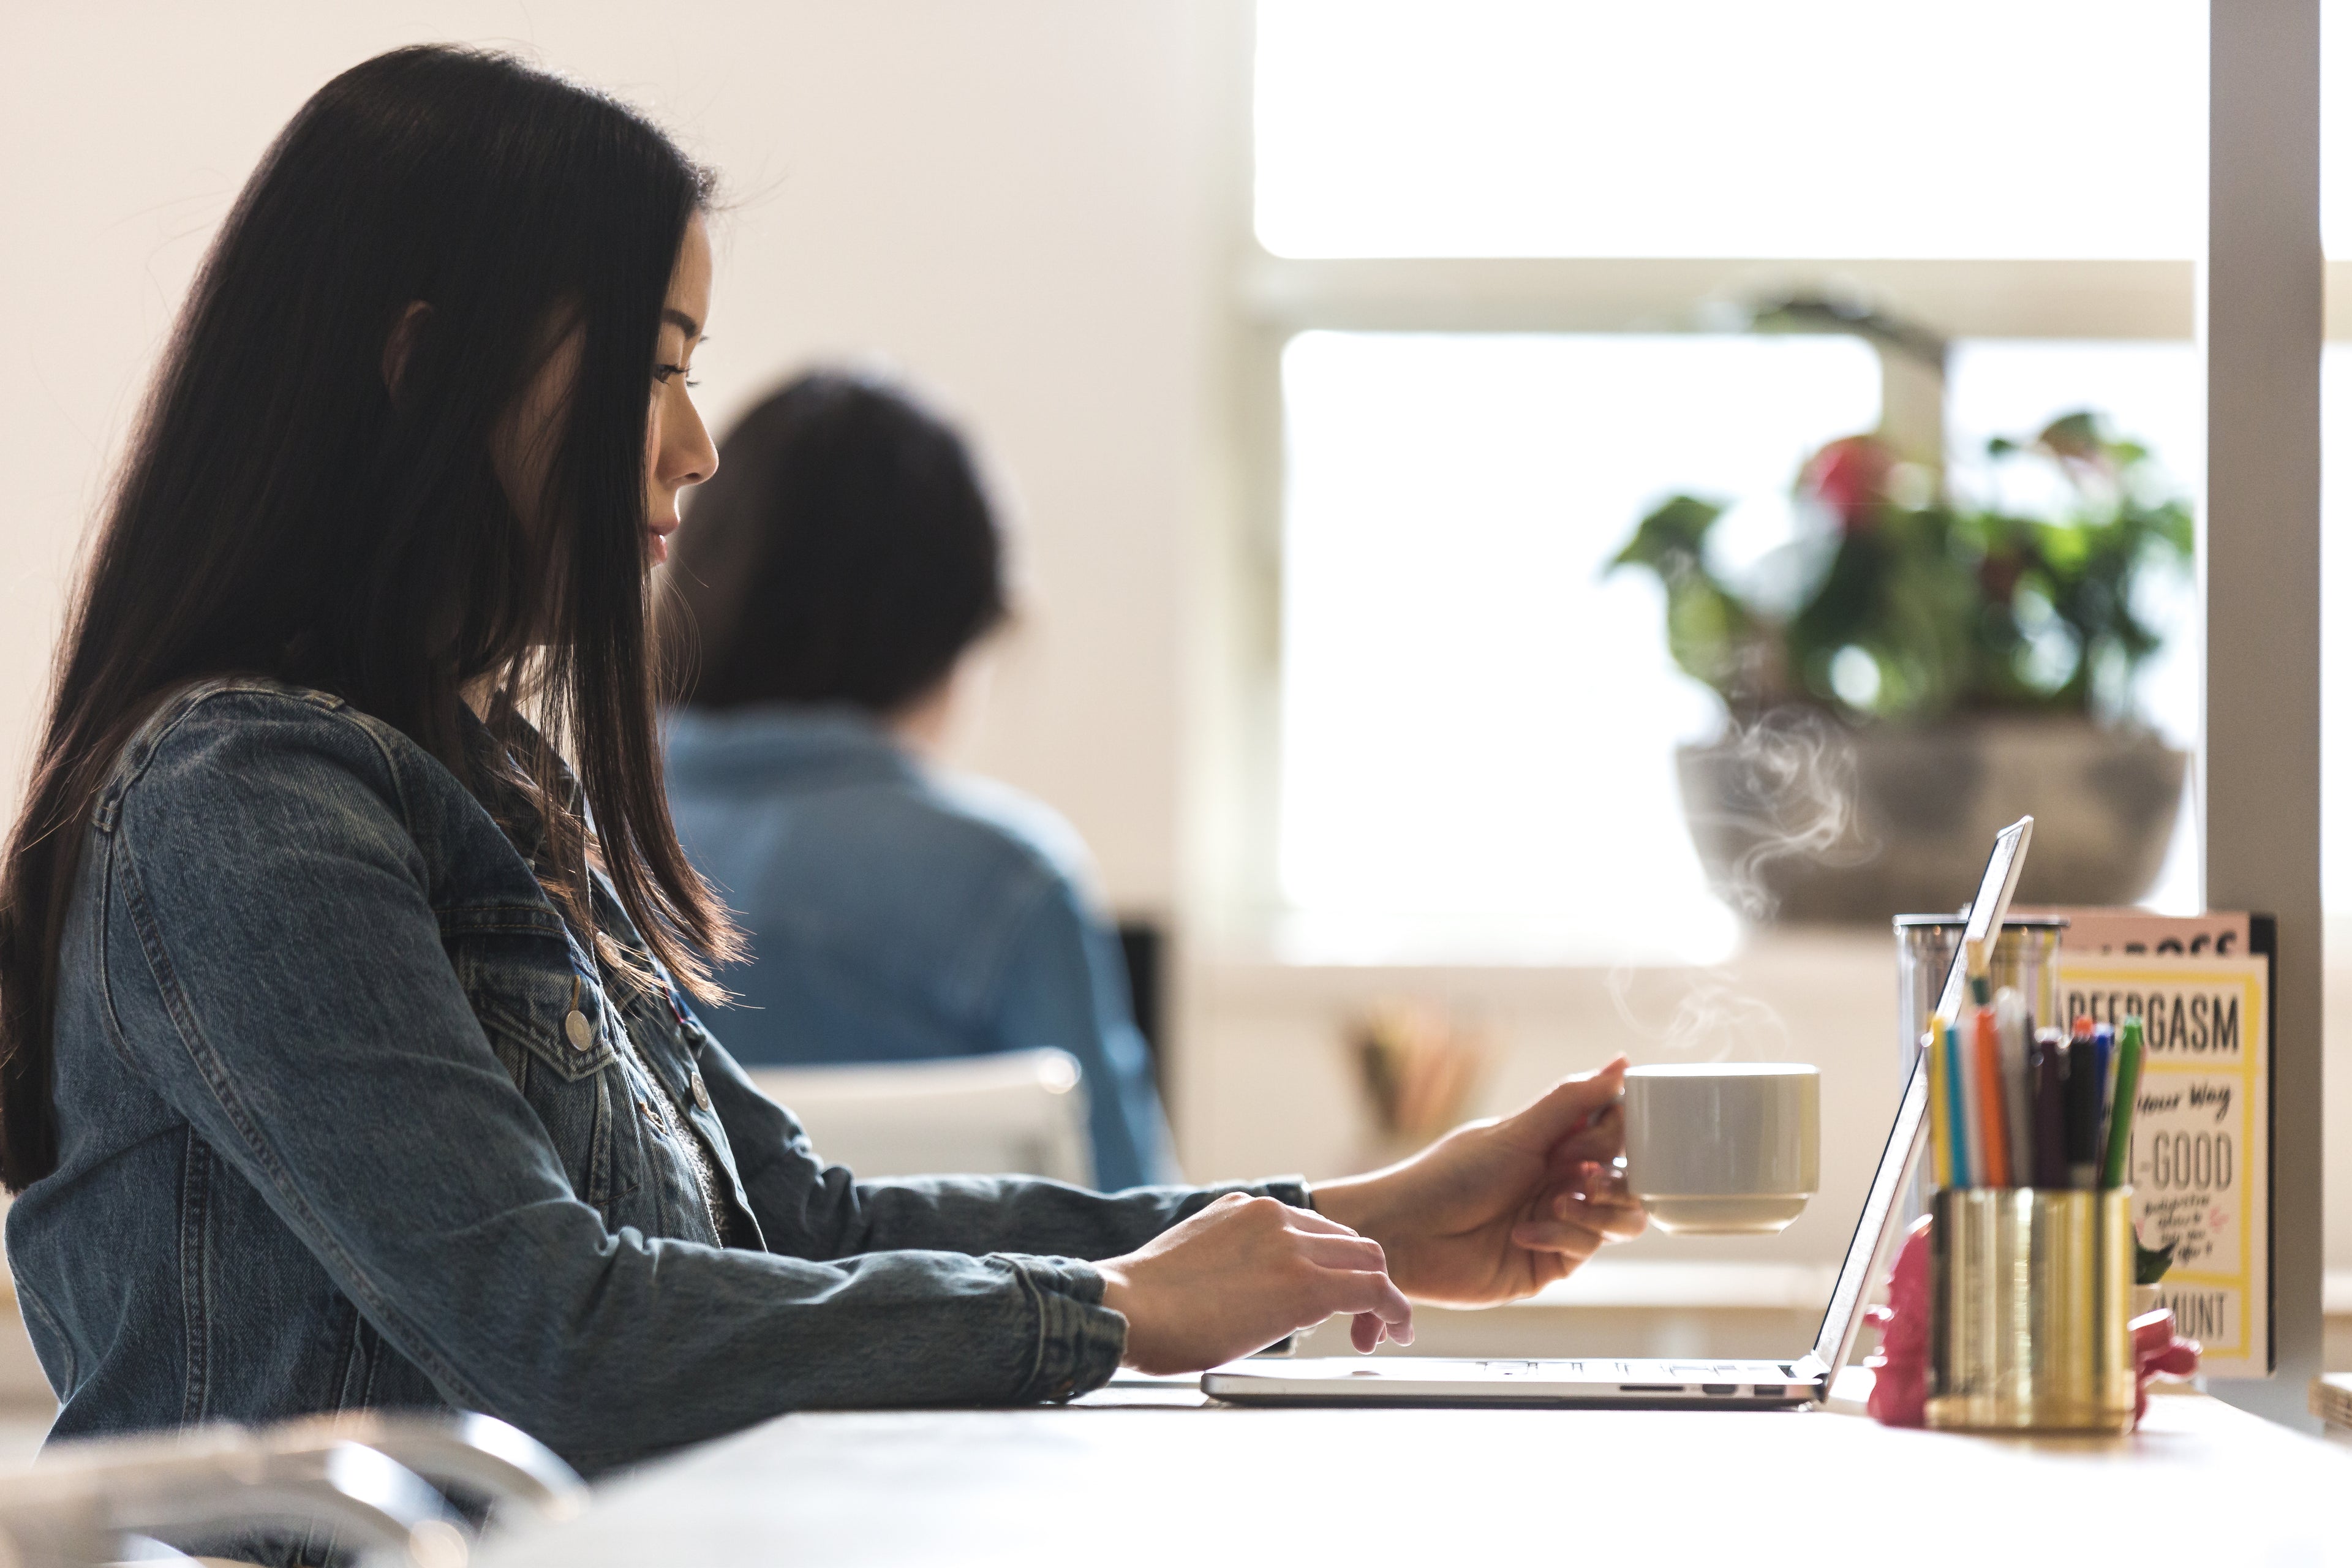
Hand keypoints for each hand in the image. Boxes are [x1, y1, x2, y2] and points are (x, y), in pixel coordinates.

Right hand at [1096, 1192, 1414, 1373]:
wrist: (1128, 1309)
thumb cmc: (1146, 1302)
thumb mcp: (1195, 1259)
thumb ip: (1232, 1260)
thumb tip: (1247, 1293)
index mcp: (1247, 1209)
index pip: (1314, 1231)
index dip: (1334, 1266)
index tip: (1334, 1302)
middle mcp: (1274, 1216)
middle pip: (1349, 1242)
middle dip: (1364, 1279)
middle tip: (1364, 1323)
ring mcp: (1290, 1245)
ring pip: (1369, 1259)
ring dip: (1383, 1296)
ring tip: (1385, 1332)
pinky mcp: (1304, 1284)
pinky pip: (1372, 1288)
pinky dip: (1394, 1309)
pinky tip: (1397, 1331)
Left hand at [1311, 1057, 1644, 1306]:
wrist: (1408, 1233)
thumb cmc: (1451, 1175)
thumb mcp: (1517, 1132)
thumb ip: (1574, 1100)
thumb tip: (1623, 1061)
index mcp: (1556, 1144)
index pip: (1617, 1133)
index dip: (1623, 1134)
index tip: (1608, 1133)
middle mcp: (1564, 1182)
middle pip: (1629, 1180)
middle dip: (1616, 1177)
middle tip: (1584, 1175)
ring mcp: (1561, 1224)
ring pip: (1621, 1220)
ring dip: (1598, 1210)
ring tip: (1558, 1203)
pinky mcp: (1552, 1264)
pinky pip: (1585, 1249)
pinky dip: (1561, 1236)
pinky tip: (1523, 1233)